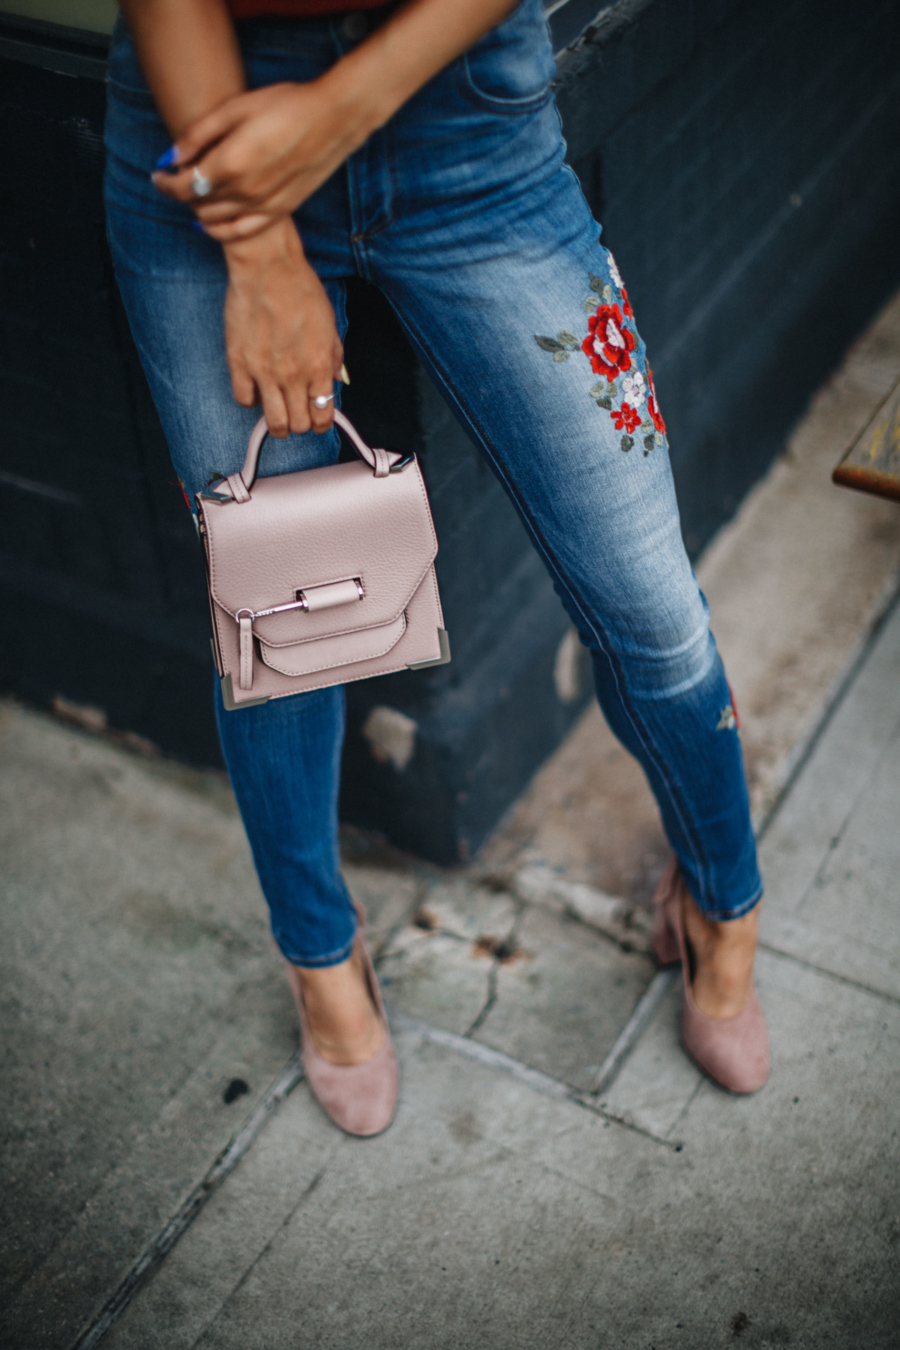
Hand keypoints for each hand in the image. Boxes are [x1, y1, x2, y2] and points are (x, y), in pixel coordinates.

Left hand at [152, 80, 369, 241]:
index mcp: (229, 163)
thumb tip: (171, 156)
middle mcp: (244, 190)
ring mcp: (263, 205)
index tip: (157, 174)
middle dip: (181, 192)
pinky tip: (210, 223)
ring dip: (199, 208)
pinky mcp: (279, 211)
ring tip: (196, 192)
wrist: (332, 119)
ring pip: (216, 220)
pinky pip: (241, 232)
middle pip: (197, 203)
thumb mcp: (235, 108)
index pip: (183, 186)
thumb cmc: (284, 105)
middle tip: (177, 177)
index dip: (164, 182)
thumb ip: (198, 134)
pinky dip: (220, 230)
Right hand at [223, 217, 342, 436]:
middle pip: (299, 425)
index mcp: (320, 367)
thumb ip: (335, 357)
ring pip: (274, 422)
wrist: (268, 267)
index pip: (323, 416)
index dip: (321, 423)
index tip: (317, 418)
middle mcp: (294, 376)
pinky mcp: (239, 363)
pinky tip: (255, 387)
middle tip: (297, 412)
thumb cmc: (302, 289)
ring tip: (277, 410)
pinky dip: (251, 399)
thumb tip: (336, 381)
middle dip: (301, 424)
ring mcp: (265, 372)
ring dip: (278, 423)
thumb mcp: (330, 324)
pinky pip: (244, 399)